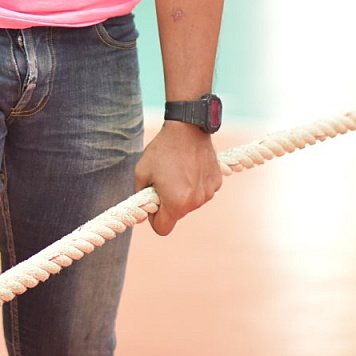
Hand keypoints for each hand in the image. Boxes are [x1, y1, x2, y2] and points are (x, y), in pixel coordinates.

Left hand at [134, 121, 221, 235]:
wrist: (187, 127)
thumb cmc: (162, 150)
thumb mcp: (141, 173)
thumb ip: (139, 197)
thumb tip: (142, 217)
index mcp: (176, 203)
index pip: (162, 229)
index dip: (154, 218)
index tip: (153, 204)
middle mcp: (195, 202)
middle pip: (177, 215)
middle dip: (168, 204)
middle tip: (164, 181)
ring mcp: (208, 192)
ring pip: (190, 204)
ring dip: (183, 194)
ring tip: (178, 171)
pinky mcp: (216, 182)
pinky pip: (202, 192)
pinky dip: (195, 185)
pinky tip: (191, 167)